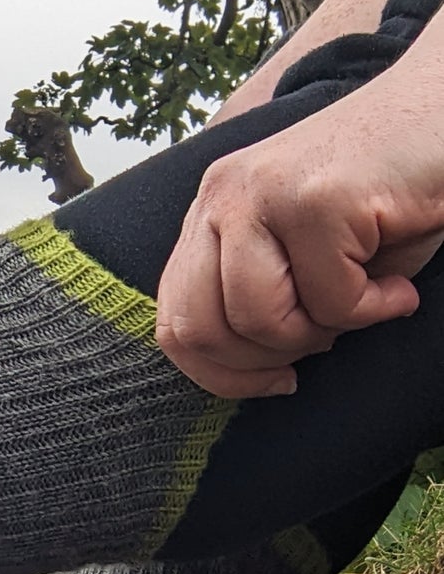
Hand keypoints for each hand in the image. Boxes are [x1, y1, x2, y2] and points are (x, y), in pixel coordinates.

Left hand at [156, 78, 443, 398]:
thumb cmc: (388, 195)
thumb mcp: (303, 256)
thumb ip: (257, 299)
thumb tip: (239, 371)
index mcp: (209, 215)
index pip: (173, 322)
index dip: (217, 373)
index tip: (273, 380)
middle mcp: (220, 198)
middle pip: (202, 330)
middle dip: (266, 361)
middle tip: (326, 341)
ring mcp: (261, 193)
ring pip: (258, 319)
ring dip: (322, 333)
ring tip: (367, 301)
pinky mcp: (315, 199)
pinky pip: (329, 300)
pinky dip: (373, 310)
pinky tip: (399, 285)